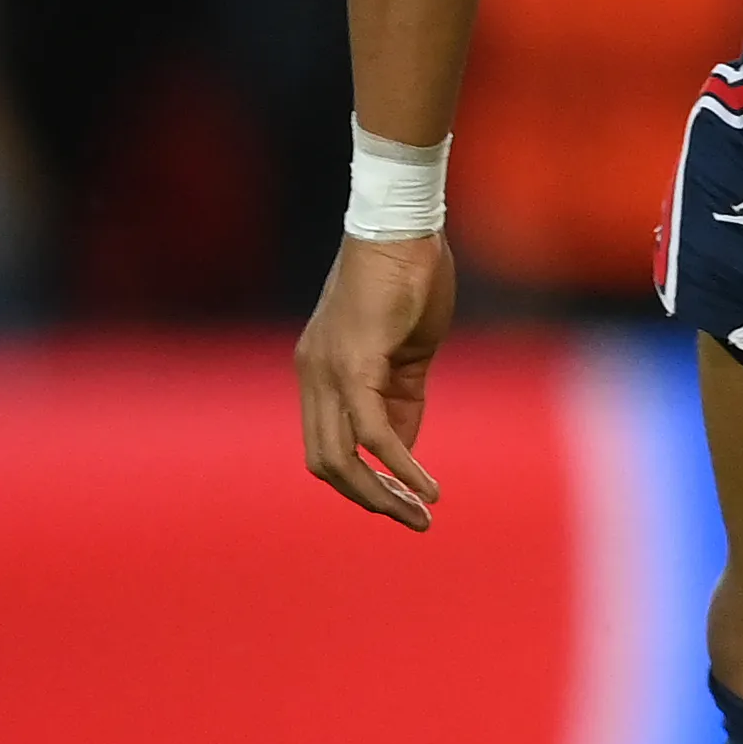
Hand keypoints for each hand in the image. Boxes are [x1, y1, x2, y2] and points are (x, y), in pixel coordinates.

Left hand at [297, 230, 454, 529]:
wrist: (403, 224)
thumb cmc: (411, 274)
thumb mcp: (410, 346)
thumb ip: (403, 395)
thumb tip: (403, 447)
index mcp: (322, 369)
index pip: (329, 441)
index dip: (364, 476)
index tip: (405, 495)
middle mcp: (314, 375)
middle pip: (325, 461)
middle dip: (369, 498)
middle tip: (412, 519)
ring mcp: (328, 371)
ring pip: (340, 456)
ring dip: (381, 493)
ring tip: (420, 513)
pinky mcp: (356, 364)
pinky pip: (373, 431)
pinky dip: (401, 465)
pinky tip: (429, 486)